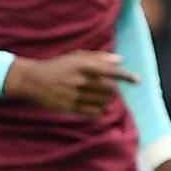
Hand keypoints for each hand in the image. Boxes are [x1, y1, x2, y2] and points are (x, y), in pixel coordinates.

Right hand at [4, 51, 138, 115]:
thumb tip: (120, 60)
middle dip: (112, 89)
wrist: (32, 79)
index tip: (137, 80)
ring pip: (102, 101)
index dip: (126, 76)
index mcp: (82, 64)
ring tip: (100, 96)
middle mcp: (79, 79)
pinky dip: (99, 111)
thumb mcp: (75, 57)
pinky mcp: (69, 107)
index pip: (110, 71)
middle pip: (109, 88)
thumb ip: (98, 58)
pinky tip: (97, 107)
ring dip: (106, 100)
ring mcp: (74, 94)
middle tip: (107, 88)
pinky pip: (93, 113)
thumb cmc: (58, 66)